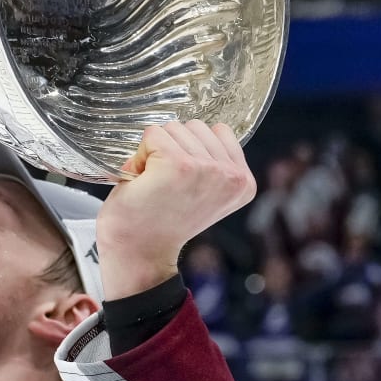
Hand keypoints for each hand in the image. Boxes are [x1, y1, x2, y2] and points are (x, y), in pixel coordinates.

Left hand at [96, 122, 255, 299]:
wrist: (137, 254)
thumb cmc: (162, 223)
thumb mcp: (205, 192)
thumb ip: (213, 165)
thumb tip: (206, 130)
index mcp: (243, 182)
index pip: (219, 132)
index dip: (192, 151)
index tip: (183, 184)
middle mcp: (230, 175)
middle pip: (195, 126)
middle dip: (173, 149)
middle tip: (164, 187)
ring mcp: (204, 168)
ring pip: (173, 128)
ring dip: (155, 152)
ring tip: (154, 185)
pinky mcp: (176, 164)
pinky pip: (152, 134)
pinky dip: (140, 156)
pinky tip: (143, 183)